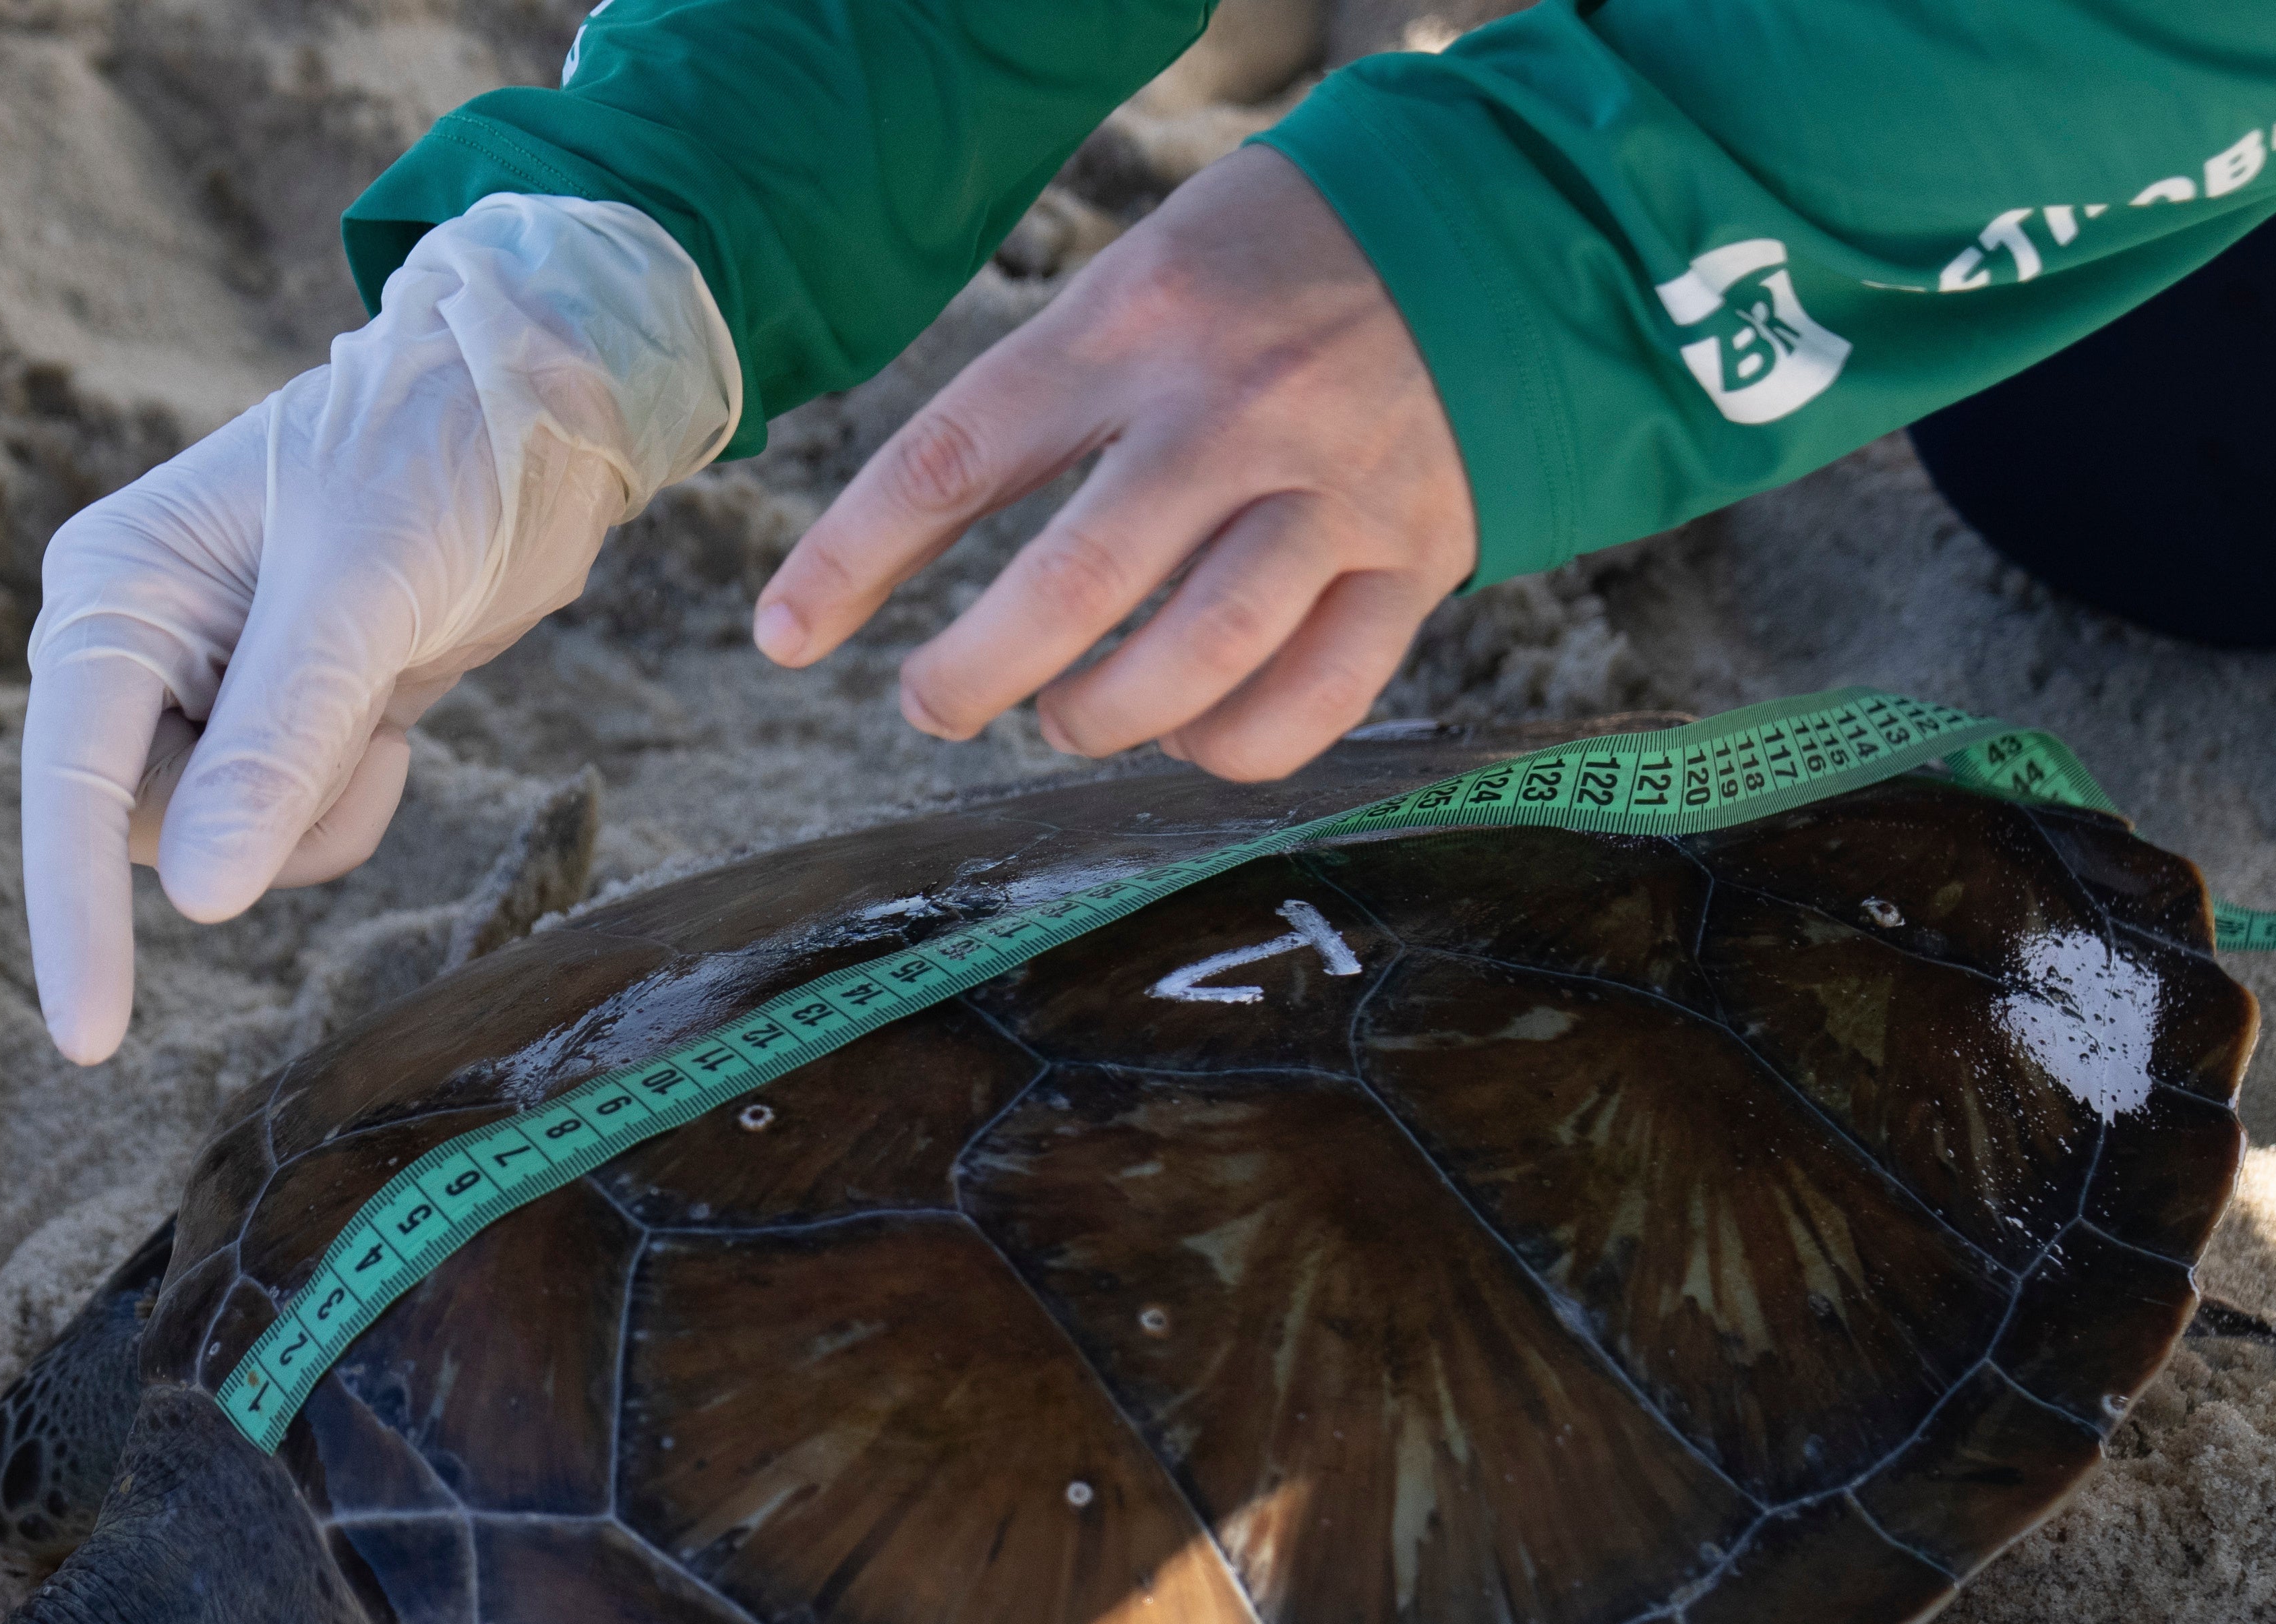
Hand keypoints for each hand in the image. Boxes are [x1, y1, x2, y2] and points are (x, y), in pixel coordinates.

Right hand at [17, 197, 737, 1062]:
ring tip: (382, 698)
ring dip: (316, 807)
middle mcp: (131, 645)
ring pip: (218, 847)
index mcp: (114, 588)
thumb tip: (195, 896)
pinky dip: (346, 801)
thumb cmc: (438, 454)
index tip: (89, 1039)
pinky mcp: (268, 725)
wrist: (533, 413)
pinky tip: (391, 714)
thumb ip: (279, 742)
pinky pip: (284, 831)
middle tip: (362, 714)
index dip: (74, 915)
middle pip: (143, 828)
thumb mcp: (364, 592)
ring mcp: (199, 692)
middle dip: (263, 811)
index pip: (68, 780)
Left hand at [752, 148, 1474, 780]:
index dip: (851, 558)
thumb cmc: (1271, 266)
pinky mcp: (1416, 558)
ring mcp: (1334, 489)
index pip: (956, 455)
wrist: (1492, 227)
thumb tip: (919, 530)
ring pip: (1192, 660)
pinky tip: (1186, 730)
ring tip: (1059, 716)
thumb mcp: (1143, 273)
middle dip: (970, 675)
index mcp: (1137, 321)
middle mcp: (1232, 409)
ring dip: (1096, 717)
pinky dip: (1227, 744)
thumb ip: (1046, 391)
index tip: (783, 633)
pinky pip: (1311, 701)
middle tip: (931, 702)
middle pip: (1072, 588)